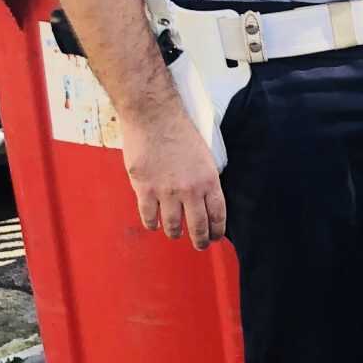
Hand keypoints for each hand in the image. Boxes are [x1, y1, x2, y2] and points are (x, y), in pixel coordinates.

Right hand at [123, 113, 225, 247]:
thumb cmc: (180, 131)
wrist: (153, 117)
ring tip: (175, 234)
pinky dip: (153, 224)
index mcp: (209, 180)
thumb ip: (205, 180)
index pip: (218, 215)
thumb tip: (205, 200)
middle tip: (200, 245)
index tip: (215, 237)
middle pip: (198, 227)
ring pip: (173, 226)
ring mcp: (166, 192)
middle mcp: (190, 190)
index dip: (217, 231)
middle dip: (201, 241)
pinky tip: (155, 223)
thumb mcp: (204, 156)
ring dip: (175, 233)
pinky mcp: (144, 190)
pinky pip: (149, 217)